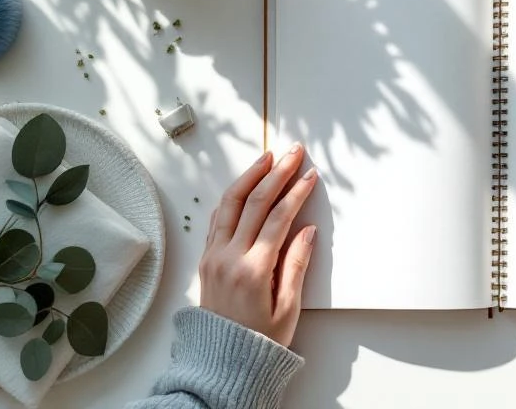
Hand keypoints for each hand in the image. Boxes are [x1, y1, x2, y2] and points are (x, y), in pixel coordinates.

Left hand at [199, 143, 318, 347]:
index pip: (277, 218)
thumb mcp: (288, 310)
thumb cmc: (260, 341)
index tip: (309, 175)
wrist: (221, 363)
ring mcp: (213, 256)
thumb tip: (307, 230)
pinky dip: (233, 196)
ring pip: (230, 204)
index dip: (295, 193)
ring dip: (250, 177)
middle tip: (293, 152)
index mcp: (253, 270)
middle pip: (253, 203)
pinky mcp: (206, 259)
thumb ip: (297, 266)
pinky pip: (218, 218)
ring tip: (268, 157)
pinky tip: (245, 184)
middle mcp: (228, 257)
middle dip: (276, 173)